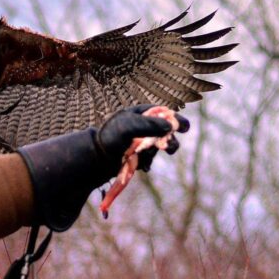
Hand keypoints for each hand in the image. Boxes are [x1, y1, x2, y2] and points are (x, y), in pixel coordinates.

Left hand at [17, 105, 189, 230]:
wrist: (95, 158)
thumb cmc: (110, 138)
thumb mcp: (128, 127)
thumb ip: (149, 124)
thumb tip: (170, 126)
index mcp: (140, 113)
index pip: (164, 113)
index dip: (176, 119)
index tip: (183, 128)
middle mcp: (142, 126)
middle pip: (167, 131)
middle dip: (170, 140)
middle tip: (168, 148)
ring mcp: (140, 140)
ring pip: (161, 146)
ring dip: (160, 152)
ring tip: (150, 158)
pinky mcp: (137, 155)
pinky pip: (151, 159)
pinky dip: (149, 162)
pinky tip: (140, 165)